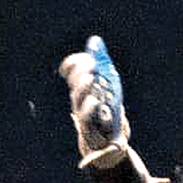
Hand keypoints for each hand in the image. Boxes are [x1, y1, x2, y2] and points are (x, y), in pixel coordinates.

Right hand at [58, 35, 126, 158]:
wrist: (111, 143)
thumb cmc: (109, 113)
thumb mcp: (110, 85)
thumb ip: (102, 63)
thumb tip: (95, 40)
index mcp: (83, 87)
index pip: (71, 71)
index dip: (75, 62)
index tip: (86, 59)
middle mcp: (80, 99)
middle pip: (75, 81)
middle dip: (82, 71)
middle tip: (92, 64)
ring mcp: (83, 114)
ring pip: (77, 98)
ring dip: (83, 86)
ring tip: (91, 78)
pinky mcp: (89, 129)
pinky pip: (86, 117)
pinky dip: (90, 107)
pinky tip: (96, 100)